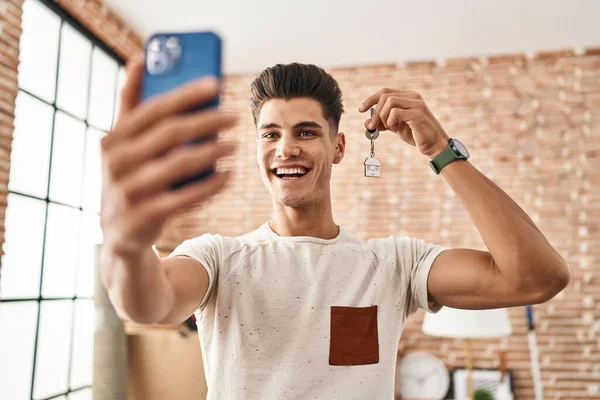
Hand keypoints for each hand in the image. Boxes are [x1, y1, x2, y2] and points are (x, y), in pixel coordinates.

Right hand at [100, 56, 238, 256]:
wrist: (120, 233)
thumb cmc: (129, 178)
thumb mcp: (121, 144)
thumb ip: (130, 104)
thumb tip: (140, 60)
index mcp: (112, 139)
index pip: (153, 109)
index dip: (185, 95)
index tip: (215, 84)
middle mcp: (116, 163)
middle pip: (171, 134)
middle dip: (207, 122)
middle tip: (234, 116)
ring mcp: (129, 191)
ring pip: (180, 164)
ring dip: (213, 152)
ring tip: (236, 144)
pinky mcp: (146, 215)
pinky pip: (186, 197)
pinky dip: (211, 185)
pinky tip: (229, 175)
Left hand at [358, 88, 449, 157]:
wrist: (434, 145)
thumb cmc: (416, 135)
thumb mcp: (396, 127)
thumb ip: (383, 123)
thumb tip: (367, 122)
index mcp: (408, 96)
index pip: (385, 92)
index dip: (370, 99)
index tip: (361, 110)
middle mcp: (413, 96)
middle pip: (384, 96)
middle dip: (374, 112)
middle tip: (372, 126)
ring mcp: (416, 104)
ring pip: (389, 102)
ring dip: (383, 117)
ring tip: (389, 128)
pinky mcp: (417, 114)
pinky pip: (395, 112)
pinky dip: (391, 122)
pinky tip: (397, 129)